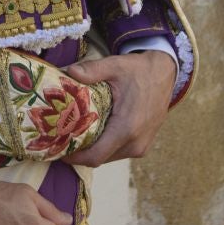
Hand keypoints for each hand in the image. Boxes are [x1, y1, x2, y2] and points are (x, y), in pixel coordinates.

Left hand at [64, 50, 176, 165]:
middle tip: (62, 139)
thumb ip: (92, 70)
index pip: (95, 156)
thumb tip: (69, 71)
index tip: (58, 149)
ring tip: (75, 135)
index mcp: (127, 128)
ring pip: (109, 157)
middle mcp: (135, 143)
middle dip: (79, 152)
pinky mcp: (143, 145)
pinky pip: (118, 152)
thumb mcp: (115, 66)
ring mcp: (141, 146)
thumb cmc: (139, 71)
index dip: (74, 157)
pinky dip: (105, 147)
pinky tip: (94, 133)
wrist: (165, 74)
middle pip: (99, 158)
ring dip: (92, 149)